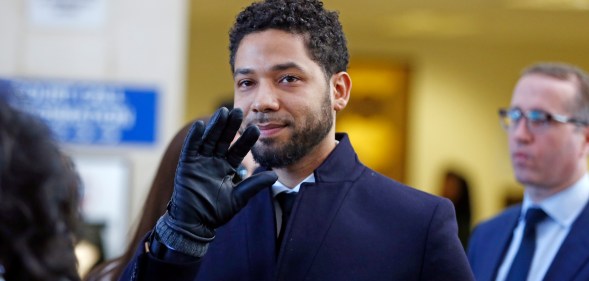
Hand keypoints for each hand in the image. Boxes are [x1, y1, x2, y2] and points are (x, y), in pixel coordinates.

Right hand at [161, 107, 277, 241]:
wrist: (196, 224)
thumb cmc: (216, 213)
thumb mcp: (239, 198)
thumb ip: (254, 185)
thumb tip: (275, 176)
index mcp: (227, 167)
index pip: (238, 150)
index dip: (246, 140)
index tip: (257, 129)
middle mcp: (214, 161)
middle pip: (224, 140)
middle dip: (231, 126)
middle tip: (239, 111)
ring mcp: (200, 162)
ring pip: (209, 140)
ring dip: (215, 126)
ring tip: (223, 112)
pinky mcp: (186, 166)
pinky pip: (190, 148)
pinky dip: (195, 137)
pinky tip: (201, 125)